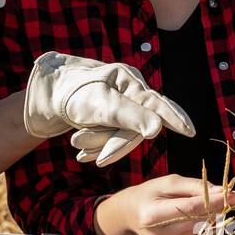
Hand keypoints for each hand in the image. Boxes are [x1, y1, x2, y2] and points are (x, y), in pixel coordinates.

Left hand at [24, 51, 194, 166]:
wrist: (44, 99)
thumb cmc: (71, 96)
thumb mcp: (100, 106)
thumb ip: (130, 117)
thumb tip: (157, 130)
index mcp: (129, 82)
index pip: (157, 104)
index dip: (175, 119)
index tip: (191, 132)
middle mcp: (127, 92)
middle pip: (133, 128)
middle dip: (108, 141)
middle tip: (78, 143)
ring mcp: (118, 104)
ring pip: (120, 136)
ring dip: (97, 143)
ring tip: (75, 141)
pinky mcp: (109, 117)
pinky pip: (110, 138)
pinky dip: (96, 145)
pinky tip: (81, 152)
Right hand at [109, 175, 234, 234]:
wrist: (133, 216)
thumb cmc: (153, 196)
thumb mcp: (170, 183)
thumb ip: (196, 187)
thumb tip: (224, 193)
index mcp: (153, 215)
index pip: (191, 210)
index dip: (216, 203)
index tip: (234, 196)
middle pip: (197, 230)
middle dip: (218, 218)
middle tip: (226, 207)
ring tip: (215, 224)